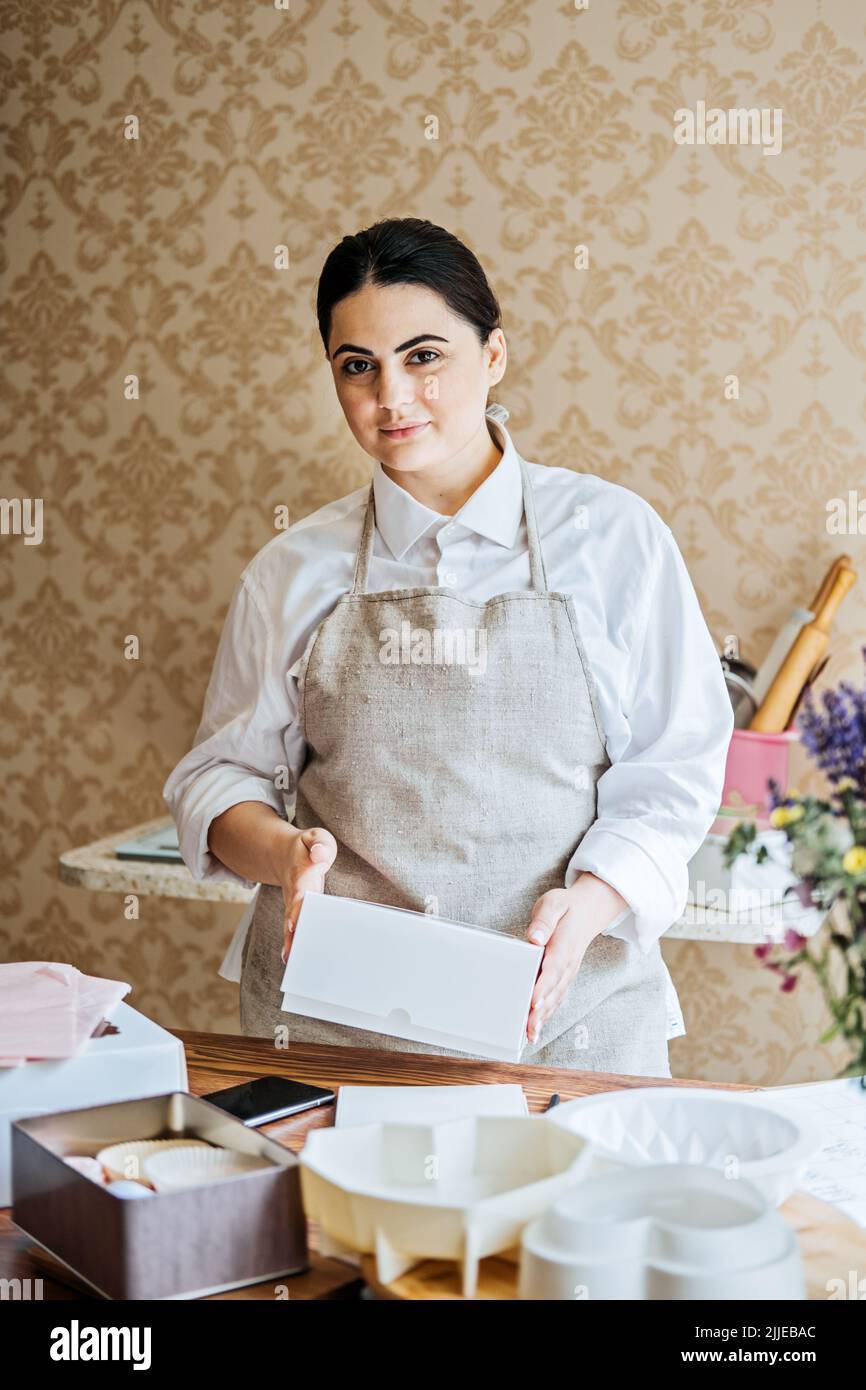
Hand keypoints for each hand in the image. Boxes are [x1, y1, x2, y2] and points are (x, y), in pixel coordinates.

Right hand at [277, 826, 336, 965]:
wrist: (286, 853)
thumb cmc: (308, 847)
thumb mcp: (315, 837)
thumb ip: (319, 843)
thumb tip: (319, 854)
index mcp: (301, 875)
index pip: (300, 892)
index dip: (297, 907)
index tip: (293, 923)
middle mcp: (295, 892)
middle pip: (293, 913)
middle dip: (293, 930)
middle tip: (292, 950)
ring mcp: (293, 903)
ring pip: (290, 925)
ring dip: (290, 941)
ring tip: (290, 959)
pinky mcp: (295, 911)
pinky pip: (293, 928)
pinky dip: (291, 942)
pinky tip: (289, 958)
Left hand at [524, 875, 627, 1043]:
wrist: (589, 911)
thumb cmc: (566, 908)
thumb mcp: (553, 904)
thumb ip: (544, 920)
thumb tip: (535, 938)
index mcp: (564, 945)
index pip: (554, 968)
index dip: (544, 986)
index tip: (533, 1001)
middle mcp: (568, 964)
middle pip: (554, 990)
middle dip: (541, 1011)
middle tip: (528, 1028)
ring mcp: (568, 973)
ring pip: (556, 998)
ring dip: (543, 1018)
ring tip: (530, 1034)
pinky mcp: (564, 978)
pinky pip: (557, 998)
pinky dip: (547, 1014)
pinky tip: (535, 1028)